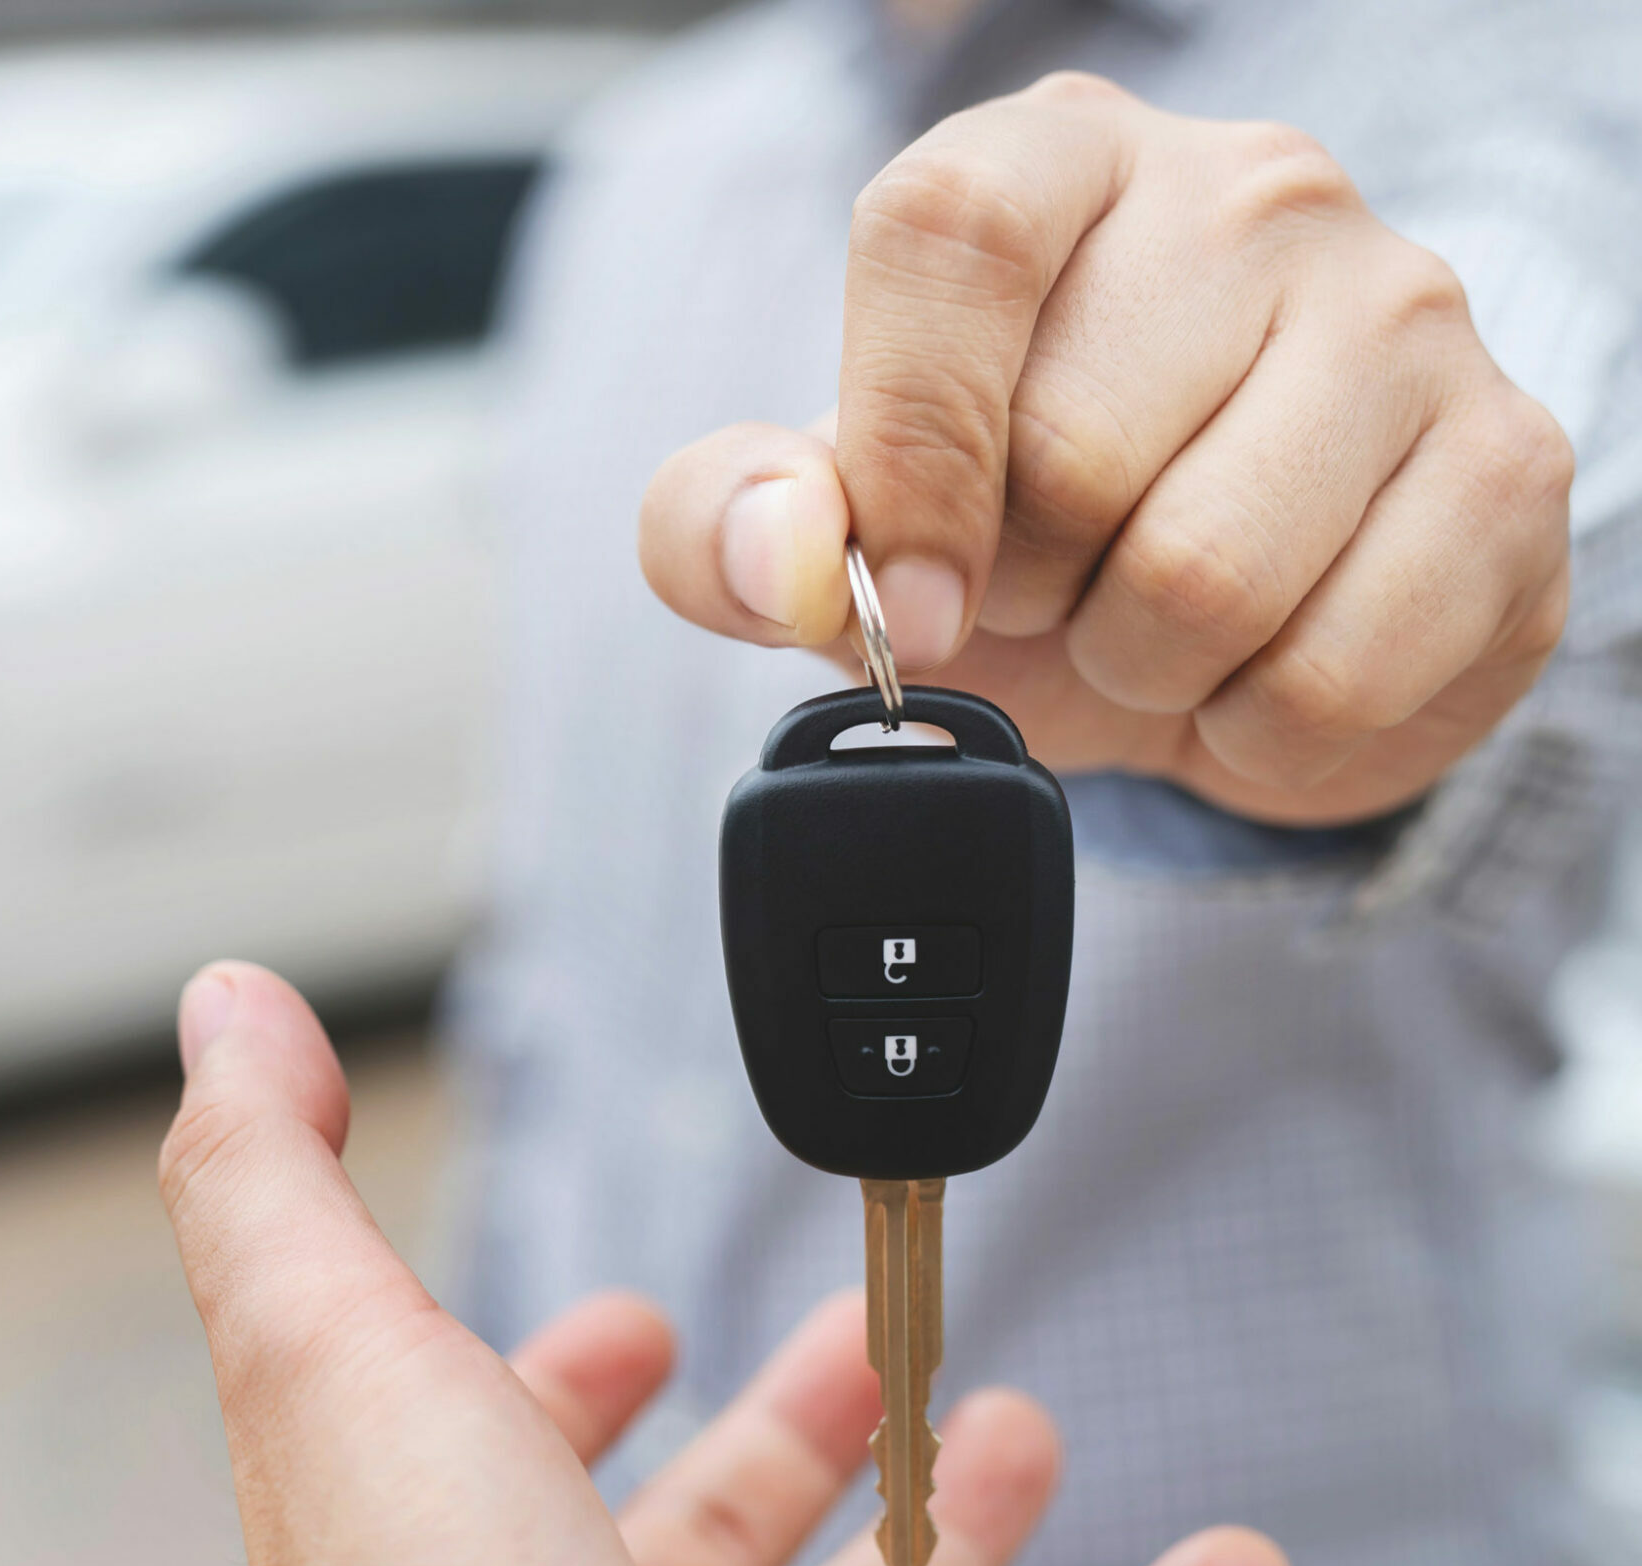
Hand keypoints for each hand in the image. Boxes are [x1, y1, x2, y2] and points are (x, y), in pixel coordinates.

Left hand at [159, 960, 1293, 1565]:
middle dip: (789, 1438)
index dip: (567, 1381)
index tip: (640, 1327)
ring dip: (968, 1528)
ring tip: (1032, 1434)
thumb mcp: (332, 1363)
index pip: (501, 1457)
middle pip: (697, 1550)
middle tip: (864, 1354)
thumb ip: (269, 1188)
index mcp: (454, 1557)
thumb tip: (227, 1005)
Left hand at [638, 73, 1572, 825]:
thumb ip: (733, 521)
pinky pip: (1336, 670)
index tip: (906, 593)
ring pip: (1211, 574)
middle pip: (1073, 449)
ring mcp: (1404, 315)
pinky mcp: (1509, 463)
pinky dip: (1258, 726)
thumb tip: (771, 559)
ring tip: (1150, 626)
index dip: (907, 444)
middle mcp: (1247, 197)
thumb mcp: (844, 525)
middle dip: (1030, 589)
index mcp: (1054, 161)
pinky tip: (1257, 667)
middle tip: (1055, 587)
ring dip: (1142, 668)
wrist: (1226, 625)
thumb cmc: (1019, 535)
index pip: (951, 236)